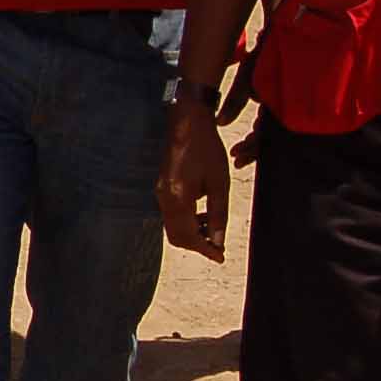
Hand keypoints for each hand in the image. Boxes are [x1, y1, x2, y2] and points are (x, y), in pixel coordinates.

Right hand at [157, 101, 233, 262]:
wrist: (186, 123)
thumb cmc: (205, 149)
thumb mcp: (219, 183)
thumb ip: (218, 214)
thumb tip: (217, 240)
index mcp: (178, 198)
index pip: (188, 236)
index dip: (205, 250)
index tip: (220, 257)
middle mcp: (164, 198)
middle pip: (176, 236)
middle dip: (197, 245)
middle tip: (218, 247)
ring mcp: (160, 193)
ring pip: (173, 226)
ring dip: (192, 233)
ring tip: (213, 228)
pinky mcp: (161, 187)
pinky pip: (171, 214)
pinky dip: (186, 222)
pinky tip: (202, 213)